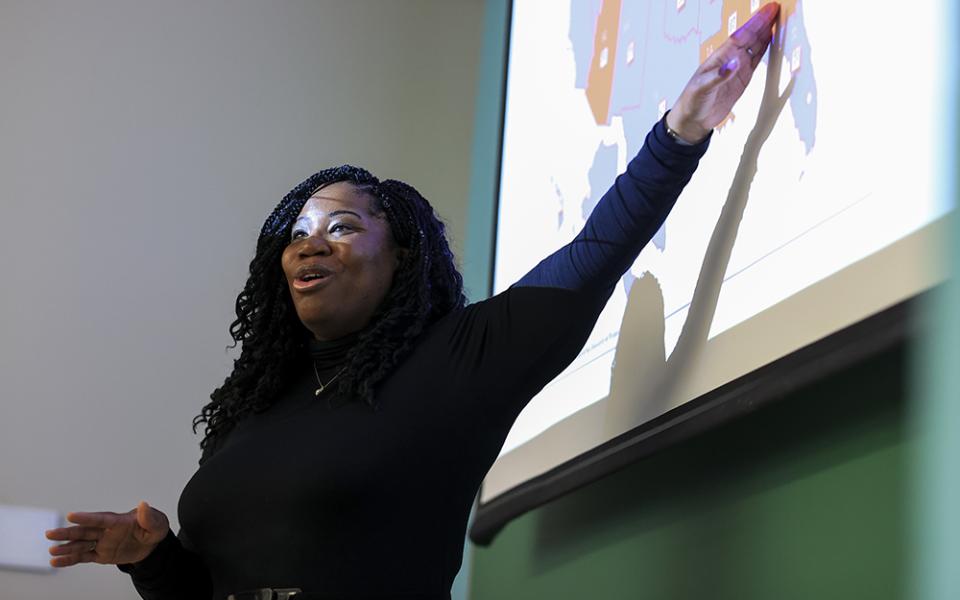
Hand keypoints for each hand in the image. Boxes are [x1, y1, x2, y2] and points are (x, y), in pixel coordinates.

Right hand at [45, 500, 169, 567]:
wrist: (152, 545)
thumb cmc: (154, 528)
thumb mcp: (158, 524)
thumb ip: (149, 517)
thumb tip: (143, 504)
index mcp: (118, 521)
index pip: (100, 519)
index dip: (87, 518)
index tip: (71, 515)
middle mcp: (106, 531)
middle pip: (84, 531)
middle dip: (67, 532)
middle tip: (50, 533)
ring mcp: (101, 542)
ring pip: (80, 544)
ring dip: (66, 547)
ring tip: (52, 550)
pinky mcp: (100, 554)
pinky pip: (83, 557)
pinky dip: (69, 560)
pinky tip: (56, 561)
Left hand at [667, 2, 780, 142]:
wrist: (694, 119)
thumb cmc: (692, 101)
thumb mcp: (702, 88)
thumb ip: (718, 76)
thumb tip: (734, 63)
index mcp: (719, 58)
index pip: (741, 36)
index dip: (755, 23)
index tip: (767, 12)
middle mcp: (730, 59)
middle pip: (749, 37)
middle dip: (762, 22)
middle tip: (776, 9)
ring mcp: (737, 68)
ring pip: (754, 45)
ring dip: (765, 33)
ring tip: (777, 19)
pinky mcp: (742, 78)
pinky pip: (756, 60)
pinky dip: (764, 49)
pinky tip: (770, 39)